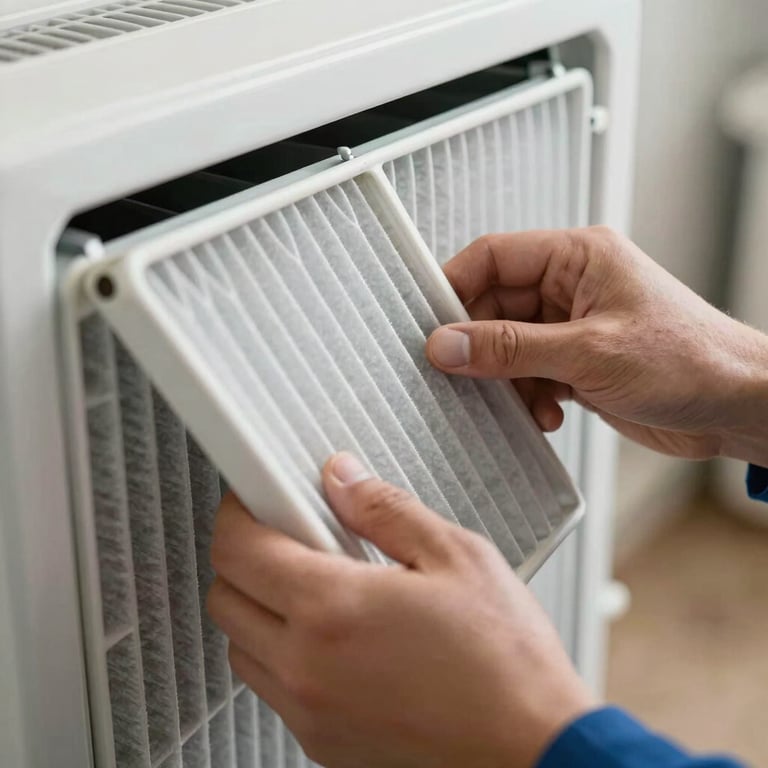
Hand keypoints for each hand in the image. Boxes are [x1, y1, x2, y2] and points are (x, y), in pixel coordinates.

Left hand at [207, 453, 593, 767]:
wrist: (534, 750)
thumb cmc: (506, 663)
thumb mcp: (455, 556)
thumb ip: (385, 509)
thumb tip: (342, 480)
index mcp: (333, 611)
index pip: (239, 549)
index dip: (238, 511)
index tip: (256, 497)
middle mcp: (307, 668)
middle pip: (225, 597)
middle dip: (244, 555)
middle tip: (290, 534)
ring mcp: (311, 712)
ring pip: (242, 646)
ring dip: (260, 606)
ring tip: (318, 585)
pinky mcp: (324, 744)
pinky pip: (274, 688)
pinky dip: (284, 652)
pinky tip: (337, 635)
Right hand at [425, 227, 767, 464]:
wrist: (734, 406)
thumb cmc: (689, 360)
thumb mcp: (588, 352)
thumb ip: (510, 348)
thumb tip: (447, 344)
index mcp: (577, 257)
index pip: (493, 257)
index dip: (454, 287)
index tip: (429, 326)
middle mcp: (571, 286)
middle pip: (494, 305)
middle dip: (480, 345)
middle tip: (462, 375)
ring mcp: (571, 325)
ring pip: (506, 344)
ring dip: (505, 379)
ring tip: (522, 402)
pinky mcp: (575, 361)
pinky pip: (527, 372)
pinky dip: (526, 396)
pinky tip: (546, 414)